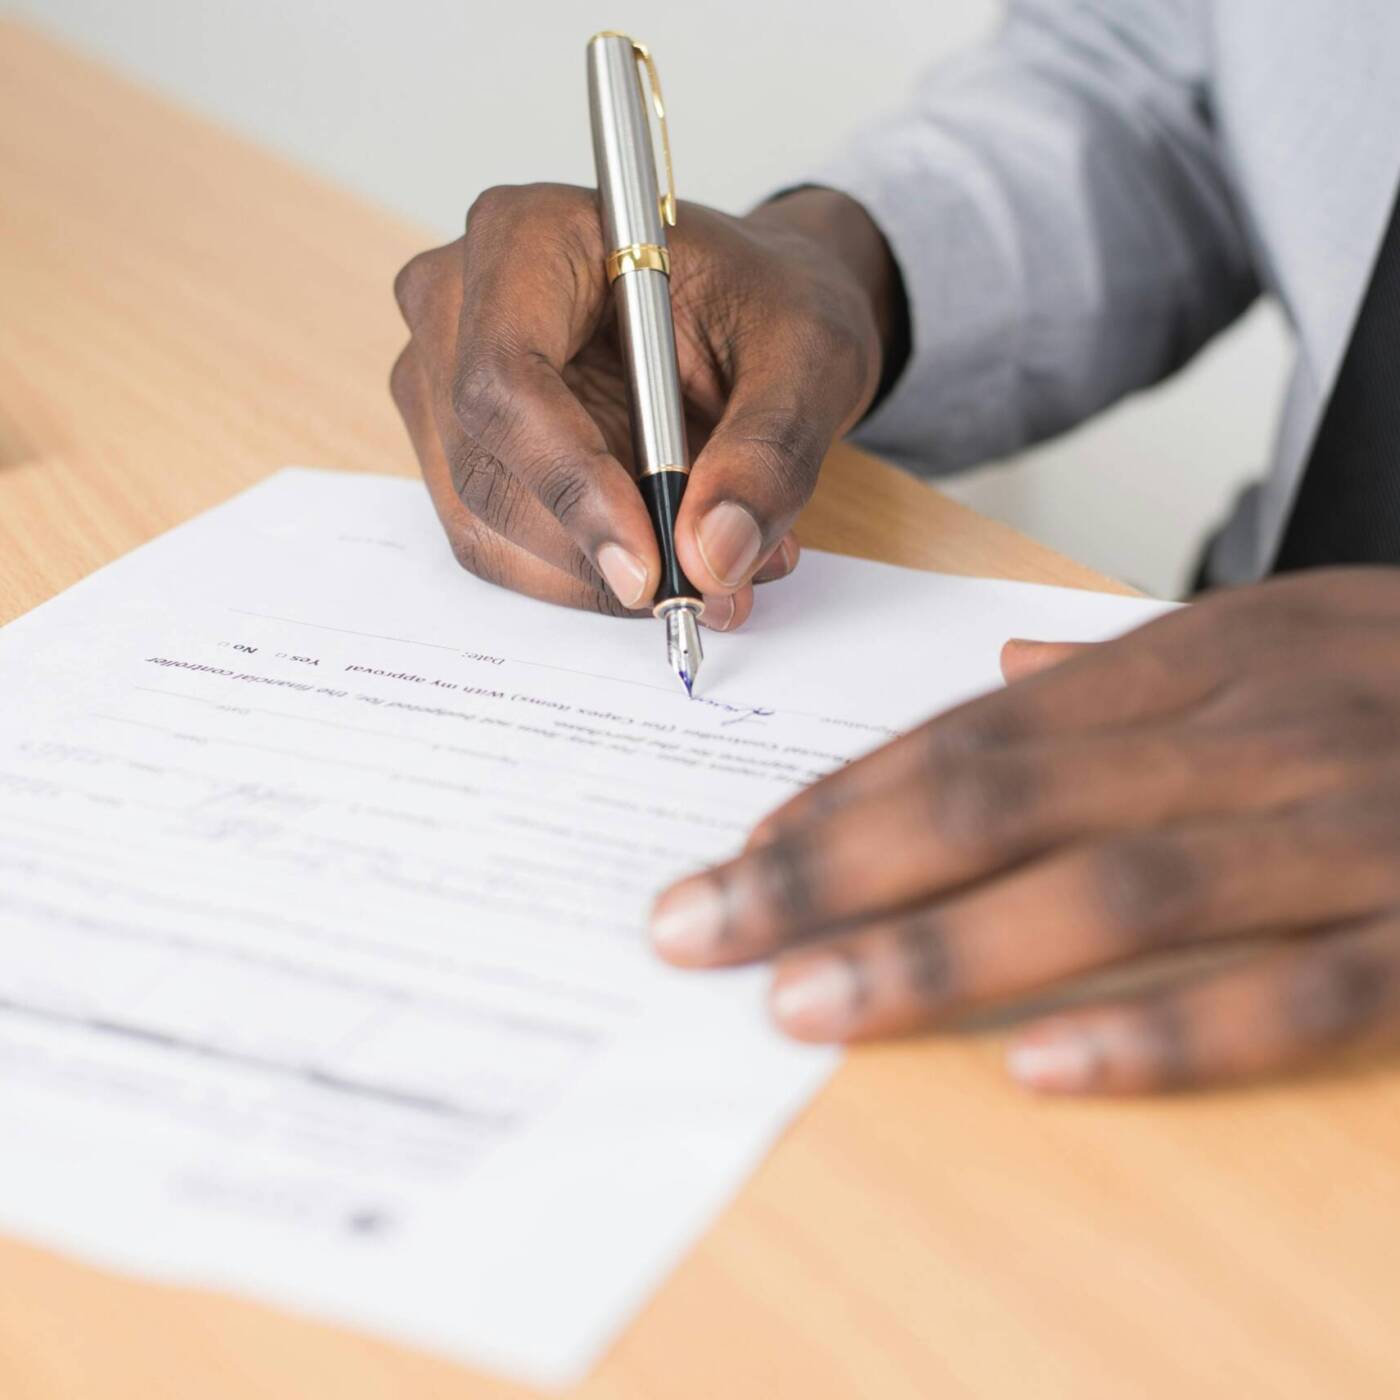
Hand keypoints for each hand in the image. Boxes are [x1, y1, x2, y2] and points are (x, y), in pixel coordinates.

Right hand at [390, 184, 898, 627]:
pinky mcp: (461, 449)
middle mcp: (457, 304)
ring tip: (716, 566)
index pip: (506, 378)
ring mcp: (443, 381)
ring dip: (598, 575)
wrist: (751, 314)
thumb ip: (768, 452)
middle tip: (710, 589)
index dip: (571, 485)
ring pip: (487, 524)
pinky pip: (501, 546)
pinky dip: (586, 575)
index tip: (649, 567)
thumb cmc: (768, 304)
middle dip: (596, 552)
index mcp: (528, 236)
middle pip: (486, 467)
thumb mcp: (809, 358)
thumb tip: (713, 555)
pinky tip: (669, 555)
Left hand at [650, 570, 1399, 1092]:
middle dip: (829, 870)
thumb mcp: (1286, 629)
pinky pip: (1288, 995)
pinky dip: (1161, 1036)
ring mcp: (1344, 831)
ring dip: (940, 953)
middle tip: (697, 930)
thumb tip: (1002, 671)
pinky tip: (1037, 1073)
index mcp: (1201, 658)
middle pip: (996, 800)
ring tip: (803, 1007)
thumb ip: (1133, 663)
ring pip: (1108, 893)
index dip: (841, 796)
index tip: (731, 856)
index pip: (972, 731)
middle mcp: (1250, 732)